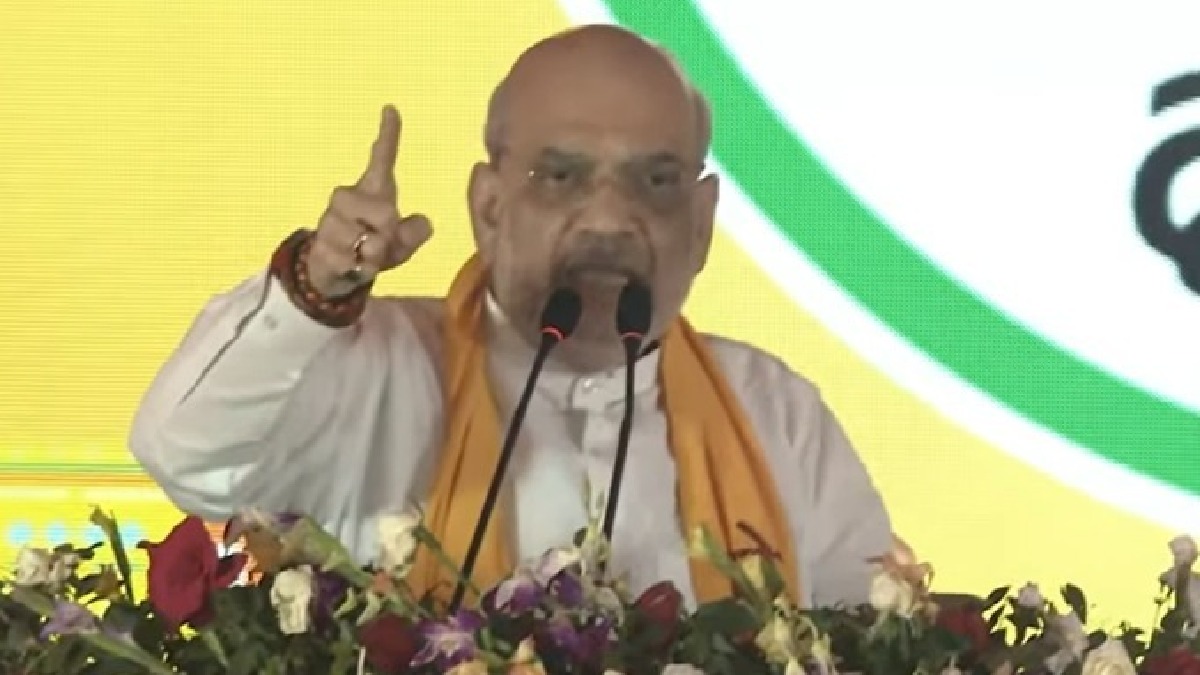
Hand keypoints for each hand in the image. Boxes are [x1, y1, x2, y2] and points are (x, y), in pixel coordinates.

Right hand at [305, 105, 432, 297]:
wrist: (334, 272)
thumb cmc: (373, 249)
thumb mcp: (403, 244)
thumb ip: (416, 233)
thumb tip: (423, 222)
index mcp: (371, 192)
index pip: (381, 159)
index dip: (388, 135)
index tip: (391, 108)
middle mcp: (346, 199)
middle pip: (382, 211)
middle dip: (390, 231)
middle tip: (382, 241)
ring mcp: (330, 221)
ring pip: (365, 238)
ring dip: (374, 255)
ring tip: (366, 257)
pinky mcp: (321, 245)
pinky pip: (349, 259)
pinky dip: (358, 269)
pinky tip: (352, 267)